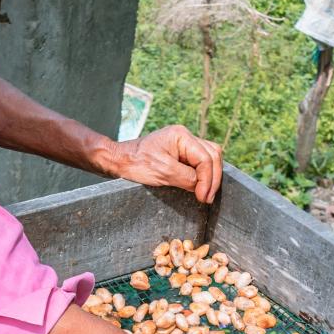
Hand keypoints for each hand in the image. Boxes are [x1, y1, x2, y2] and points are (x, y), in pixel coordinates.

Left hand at [95, 125, 223, 203]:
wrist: (120, 160)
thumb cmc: (137, 163)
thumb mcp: (163, 172)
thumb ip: (187, 178)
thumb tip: (203, 187)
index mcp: (182, 136)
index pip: (205, 158)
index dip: (208, 179)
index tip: (203, 197)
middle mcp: (186, 137)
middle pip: (213, 154)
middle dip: (213, 178)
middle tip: (207, 198)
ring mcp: (184, 144)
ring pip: (210, 157)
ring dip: (211, 176)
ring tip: (206, 194)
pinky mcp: (181, 153)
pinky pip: (200, 161)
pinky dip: (203, 174)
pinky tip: (200, 186)